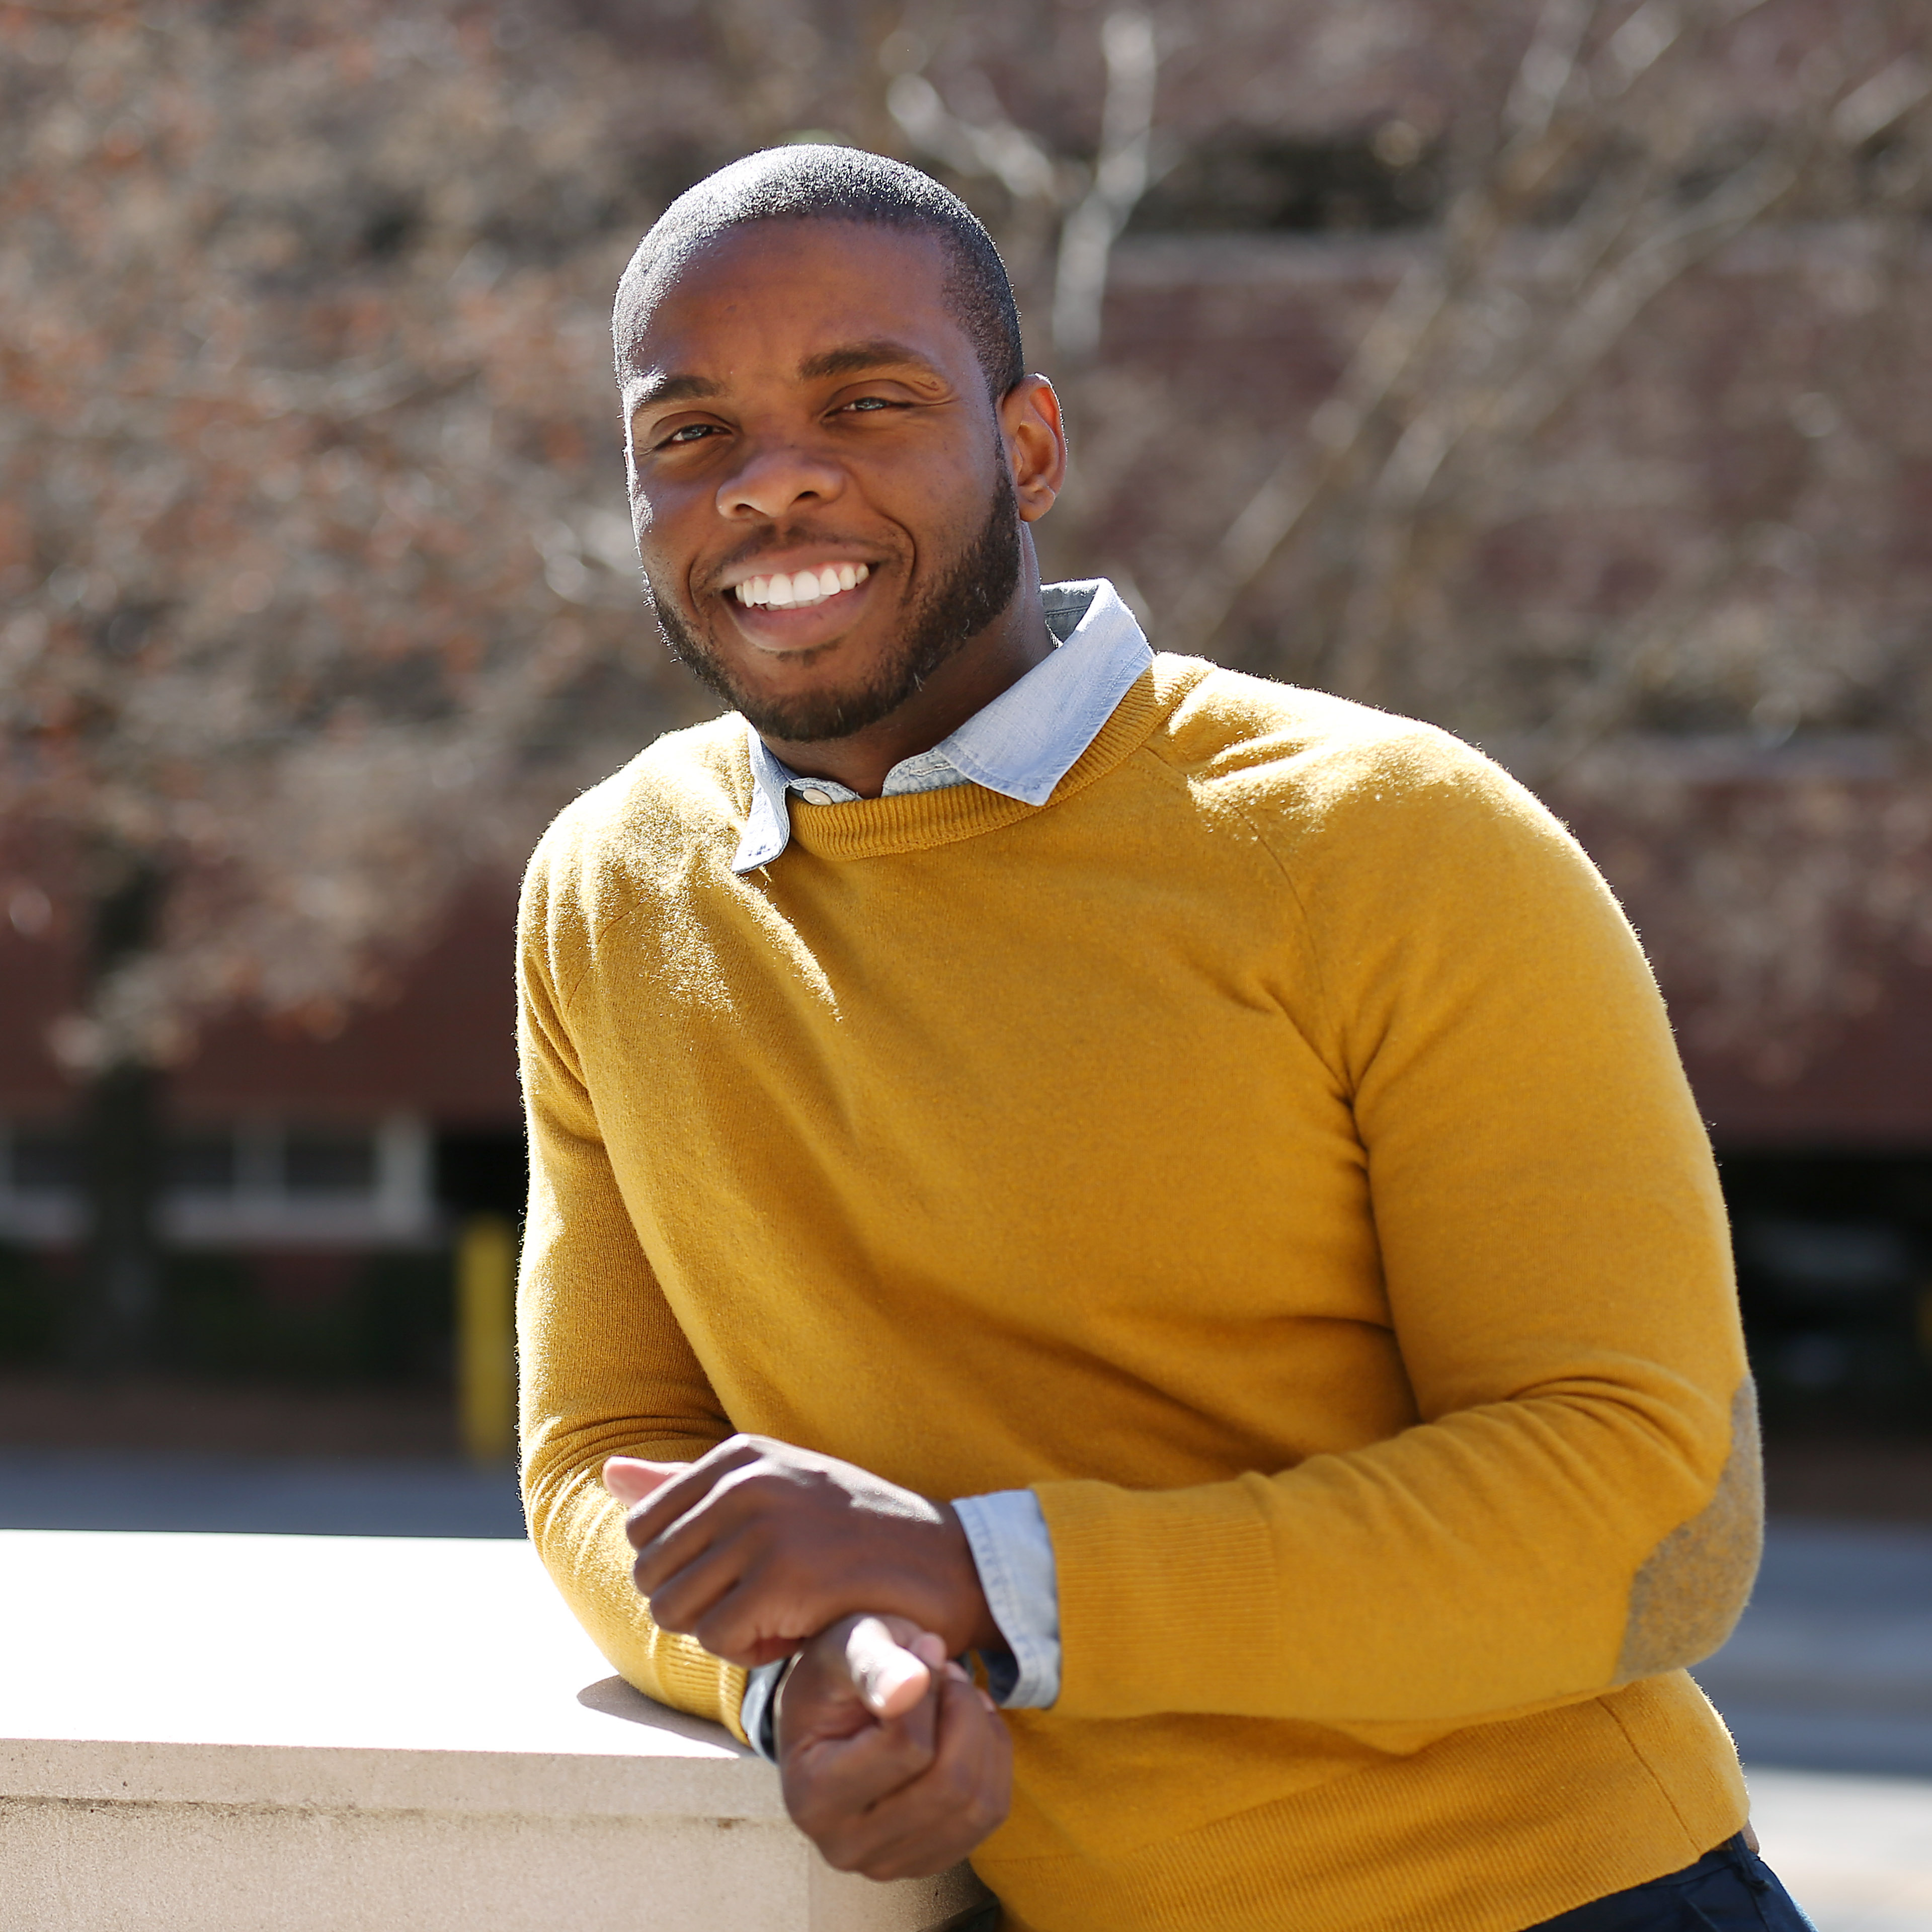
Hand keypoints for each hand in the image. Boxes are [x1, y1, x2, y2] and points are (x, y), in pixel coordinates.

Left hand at [603, 1436, 999, 1666]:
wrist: (950, 1565)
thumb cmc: (856, 1535)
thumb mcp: (773, 1491)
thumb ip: (686, 1486)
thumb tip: (609, 1473)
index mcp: (737, 1455)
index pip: (642, 1529)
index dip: (687, 1570)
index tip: (746, 1570)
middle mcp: (744, 1480)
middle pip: (651, 1575)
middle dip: (699, 1606)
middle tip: (765, 1600)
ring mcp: (764, 1524)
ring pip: (675, 1611)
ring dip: (725, 1631)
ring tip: (782, 1610)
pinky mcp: (784, 1576)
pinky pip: (719, 1641)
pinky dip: (756, 1651)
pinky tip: (802, 1627)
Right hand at [777, 1614, 1011, 1880]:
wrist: (834, 1707)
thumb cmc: (840, 1671)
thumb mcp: (847, 1646)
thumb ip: (874, 1664)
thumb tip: (910, 1687)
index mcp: (811, 1795)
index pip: (906, 1749)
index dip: (931, 1688)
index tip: (925, 1650)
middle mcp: (844, 1846)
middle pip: (949, 1785)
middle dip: (964, 1712)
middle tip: (949, 1671)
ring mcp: (889, 1863)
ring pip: (979, 1805)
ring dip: (982, 1734)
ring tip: (958, 1695)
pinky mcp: (929, 1862)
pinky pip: (991, 1813)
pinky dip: (993, 1759)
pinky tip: (968, 1727)